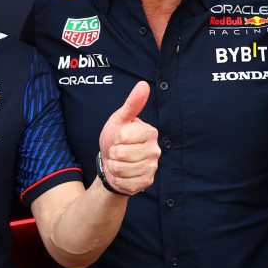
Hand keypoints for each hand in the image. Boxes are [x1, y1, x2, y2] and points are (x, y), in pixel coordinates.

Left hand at [96, 81, 159, 195]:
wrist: (112, 163)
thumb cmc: (116, 139)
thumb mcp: (120, 119)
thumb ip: (132, 104)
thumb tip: (143, 85)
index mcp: (150, 132)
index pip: (124, 136)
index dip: (115, 138)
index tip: (118, 138)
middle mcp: (155, 149)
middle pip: (121, 154)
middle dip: (112, 154)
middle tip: (117, 152)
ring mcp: (152, 167)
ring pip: (121, 169)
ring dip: (114, 167)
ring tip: (119, 162)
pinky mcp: (147, 182)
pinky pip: (125, 183)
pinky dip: (118, 179)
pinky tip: (122, 175)